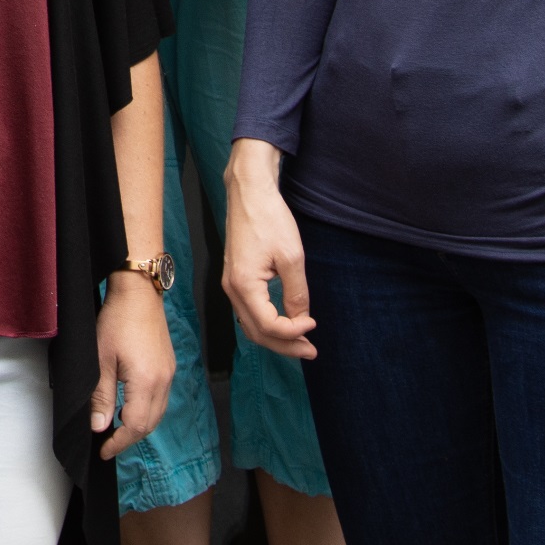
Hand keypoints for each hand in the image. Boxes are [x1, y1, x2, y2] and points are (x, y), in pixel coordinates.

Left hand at [92, 275, 175, 459]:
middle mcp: (164, 381)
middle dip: (129, 438)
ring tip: (117, 428)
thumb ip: (102, 396)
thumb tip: (99, 426)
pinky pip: (161, 398)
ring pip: (158, 413)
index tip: (103, 451)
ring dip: (139, 425)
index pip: (136, 426)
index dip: (119, 443)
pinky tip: (131, 406)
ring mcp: (169, 373)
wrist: (138, 292)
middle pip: (150, 424)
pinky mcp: (168, 366)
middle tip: (107, 443)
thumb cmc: (117, 320)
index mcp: (148, 382)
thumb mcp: (101, 360)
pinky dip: (147, 410)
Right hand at [221, 139, 317, 360]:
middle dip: (284, 345)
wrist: (249, 193)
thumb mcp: (291, 257)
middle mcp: (232, 289)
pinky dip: (267, 323)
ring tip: (300, 342)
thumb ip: (297, 292)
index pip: (268, 325)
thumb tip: (302, 319)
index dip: (292, 332)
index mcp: (244, 285)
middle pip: (256, 332)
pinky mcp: (236, 278)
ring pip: (251, 324)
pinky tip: (285, 322)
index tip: (314, 324)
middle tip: (310, 351)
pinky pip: (249, 311)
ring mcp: (231, 284)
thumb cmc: (269, 219)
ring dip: (276, 337)